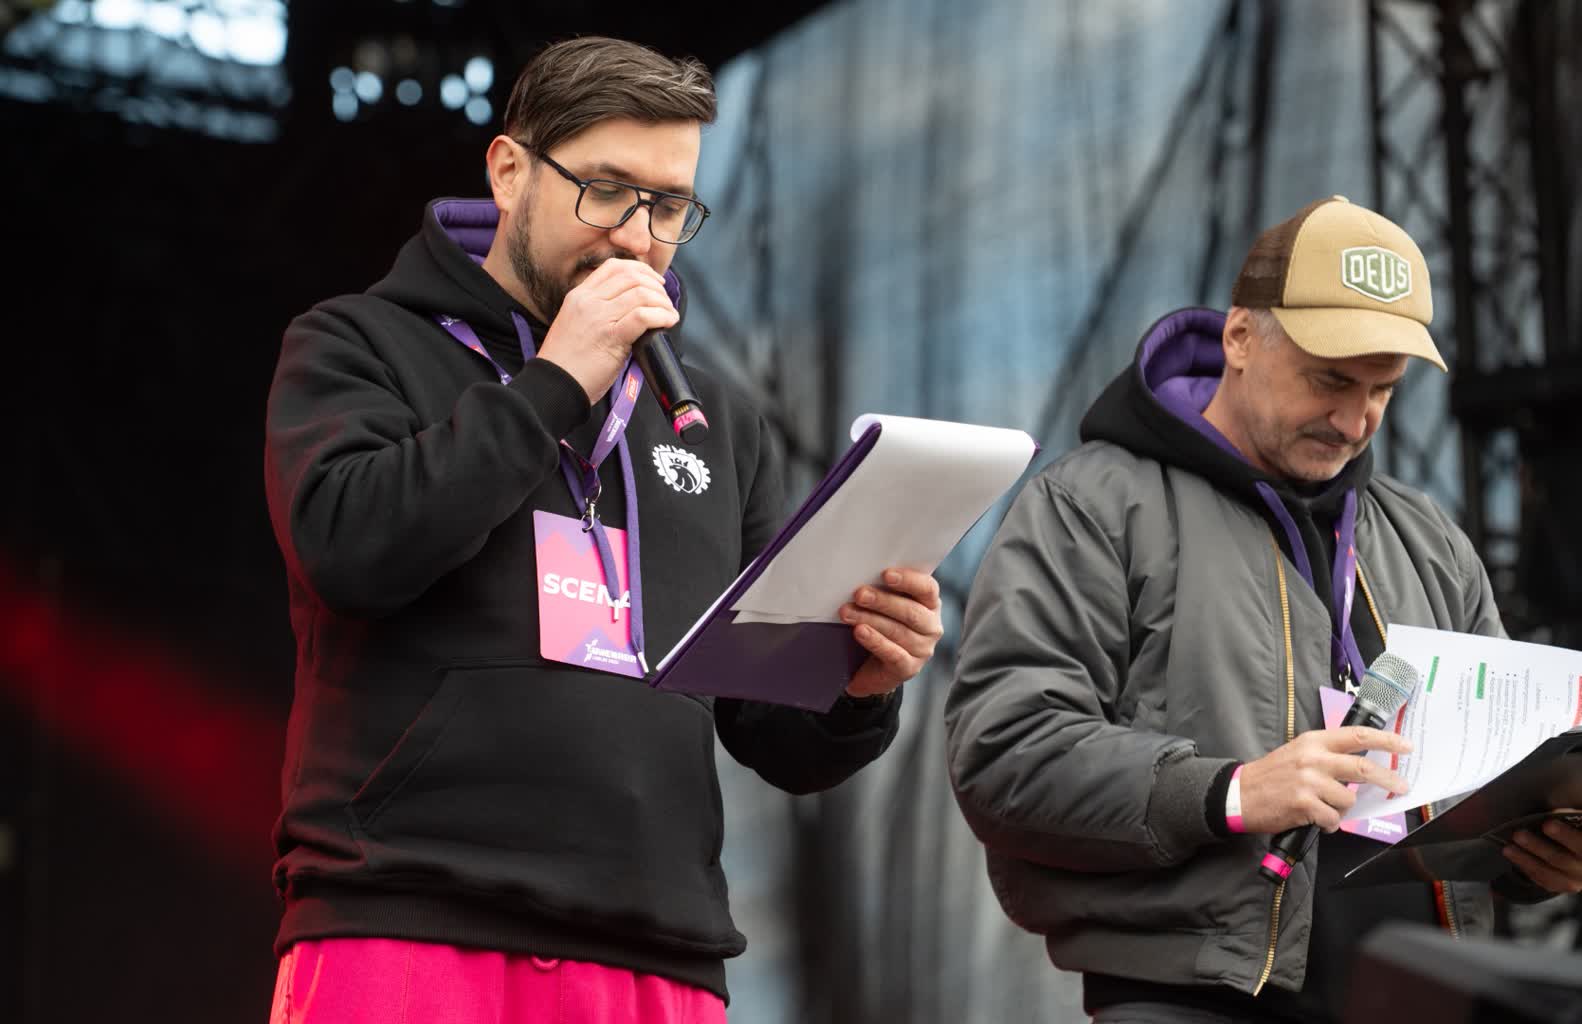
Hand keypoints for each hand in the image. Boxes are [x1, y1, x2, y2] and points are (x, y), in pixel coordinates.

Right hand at [537, 258, 677, 402]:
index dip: (641, 270)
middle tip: (665, 302)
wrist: (555, 384)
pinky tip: (668, 322)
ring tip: (669, 314)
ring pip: (641, 293)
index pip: (614, 267)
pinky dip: (661, 316)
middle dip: (656, 287)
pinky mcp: (610, 336)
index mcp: (579, 295)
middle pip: (632, 277)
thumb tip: (631, 310)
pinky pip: (642, 316)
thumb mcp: (577, 325)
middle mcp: (588, 301)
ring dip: (662, 303)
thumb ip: (599, 312)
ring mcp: (598, 316)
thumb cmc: (567, 363)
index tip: (654, 281)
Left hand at [840, 568, 942, 698]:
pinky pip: (894, 654)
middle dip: (883, 601)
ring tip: (847, 612)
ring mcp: (923, 650)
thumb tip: (861, 574)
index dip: (909, 580)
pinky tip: (860, 632)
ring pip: (899, 631)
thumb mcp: (884, 605)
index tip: (886, 574)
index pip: (928, 588)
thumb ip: (882, 589)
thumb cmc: (879, 626)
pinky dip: (875, 641)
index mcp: (929, 604)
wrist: (872, 668)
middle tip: (859, 594)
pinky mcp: (909, 669)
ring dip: (871, 619)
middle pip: (911, 612)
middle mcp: (931, 627)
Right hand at [1236, 726, 1412, 833]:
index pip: (1357, 736)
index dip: (1386, 741)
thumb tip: (1361, 768)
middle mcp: (1313, 759)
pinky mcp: (1304, 805)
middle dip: (1388, 779)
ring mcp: (1309, 782)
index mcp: (1313, 741)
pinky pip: (1333, 819)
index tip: (1405, 746)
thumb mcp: (1298, 753)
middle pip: (1362, 768)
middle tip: (1401, 786)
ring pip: (1348, 799)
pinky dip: (1329, 824)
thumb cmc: (1271, 775)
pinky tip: (1317, 820)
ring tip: (1326, 808)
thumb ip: (1327, 755)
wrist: (1240, 794)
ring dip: (1342, 809)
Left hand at [1502, 818, 1581, 893]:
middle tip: (1518, 834)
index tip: (1547, 824)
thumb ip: (1571, 820)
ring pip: (1548, 874)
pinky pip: (1543, 881)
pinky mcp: (1562, 886)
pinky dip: (1526, 869)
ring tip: (1507, 848)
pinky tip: (1512, 858)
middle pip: (1561, 859)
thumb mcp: (1578, 825)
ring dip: (1525, 860)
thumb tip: (1551, 813)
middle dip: (1537, 846)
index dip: (1565, 835)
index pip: (1580, 844)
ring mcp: (1575, 881)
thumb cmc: (1578, 831)